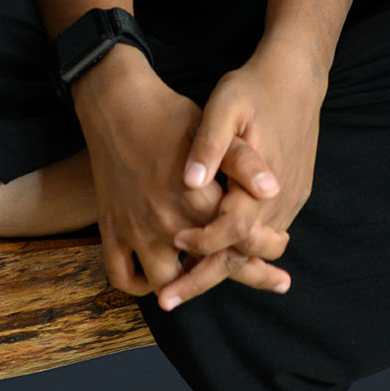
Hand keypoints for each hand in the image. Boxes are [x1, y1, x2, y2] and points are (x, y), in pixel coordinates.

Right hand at [72, 48, 292, 308]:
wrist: (117, 105)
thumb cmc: (171, 116)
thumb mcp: (214, 128)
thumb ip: (243, 162)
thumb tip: (273, 190)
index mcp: (194, 199)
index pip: (236, 240)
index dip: (263, 250)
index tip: (279, 251)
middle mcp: (165, 222)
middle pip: (208, 268)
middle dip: (244, 275)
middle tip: (273, 280)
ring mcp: (135, 231)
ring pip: (165, 283)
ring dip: (188, 285)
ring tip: (213, 276)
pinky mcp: (111, 230)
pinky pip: (122, 276)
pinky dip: (139, 283)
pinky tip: (162, 275)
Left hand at [156, 35, 327, 311]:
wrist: (298, 77)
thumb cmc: (254, 89)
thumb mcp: (226, 104)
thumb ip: (210, 144)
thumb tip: (190, 181)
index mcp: (258, 182)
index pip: (229, 232)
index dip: (200, 243)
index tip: (174, 243)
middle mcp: (277, 202)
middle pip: (239, 256)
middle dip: (202, 280)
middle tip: (166, 301)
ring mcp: (288, 204)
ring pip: (252, 251)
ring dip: (220, 270)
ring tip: (183, 285)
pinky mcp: (292, 199)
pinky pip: (263, 236)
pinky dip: (239, 251)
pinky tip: (215, 254)